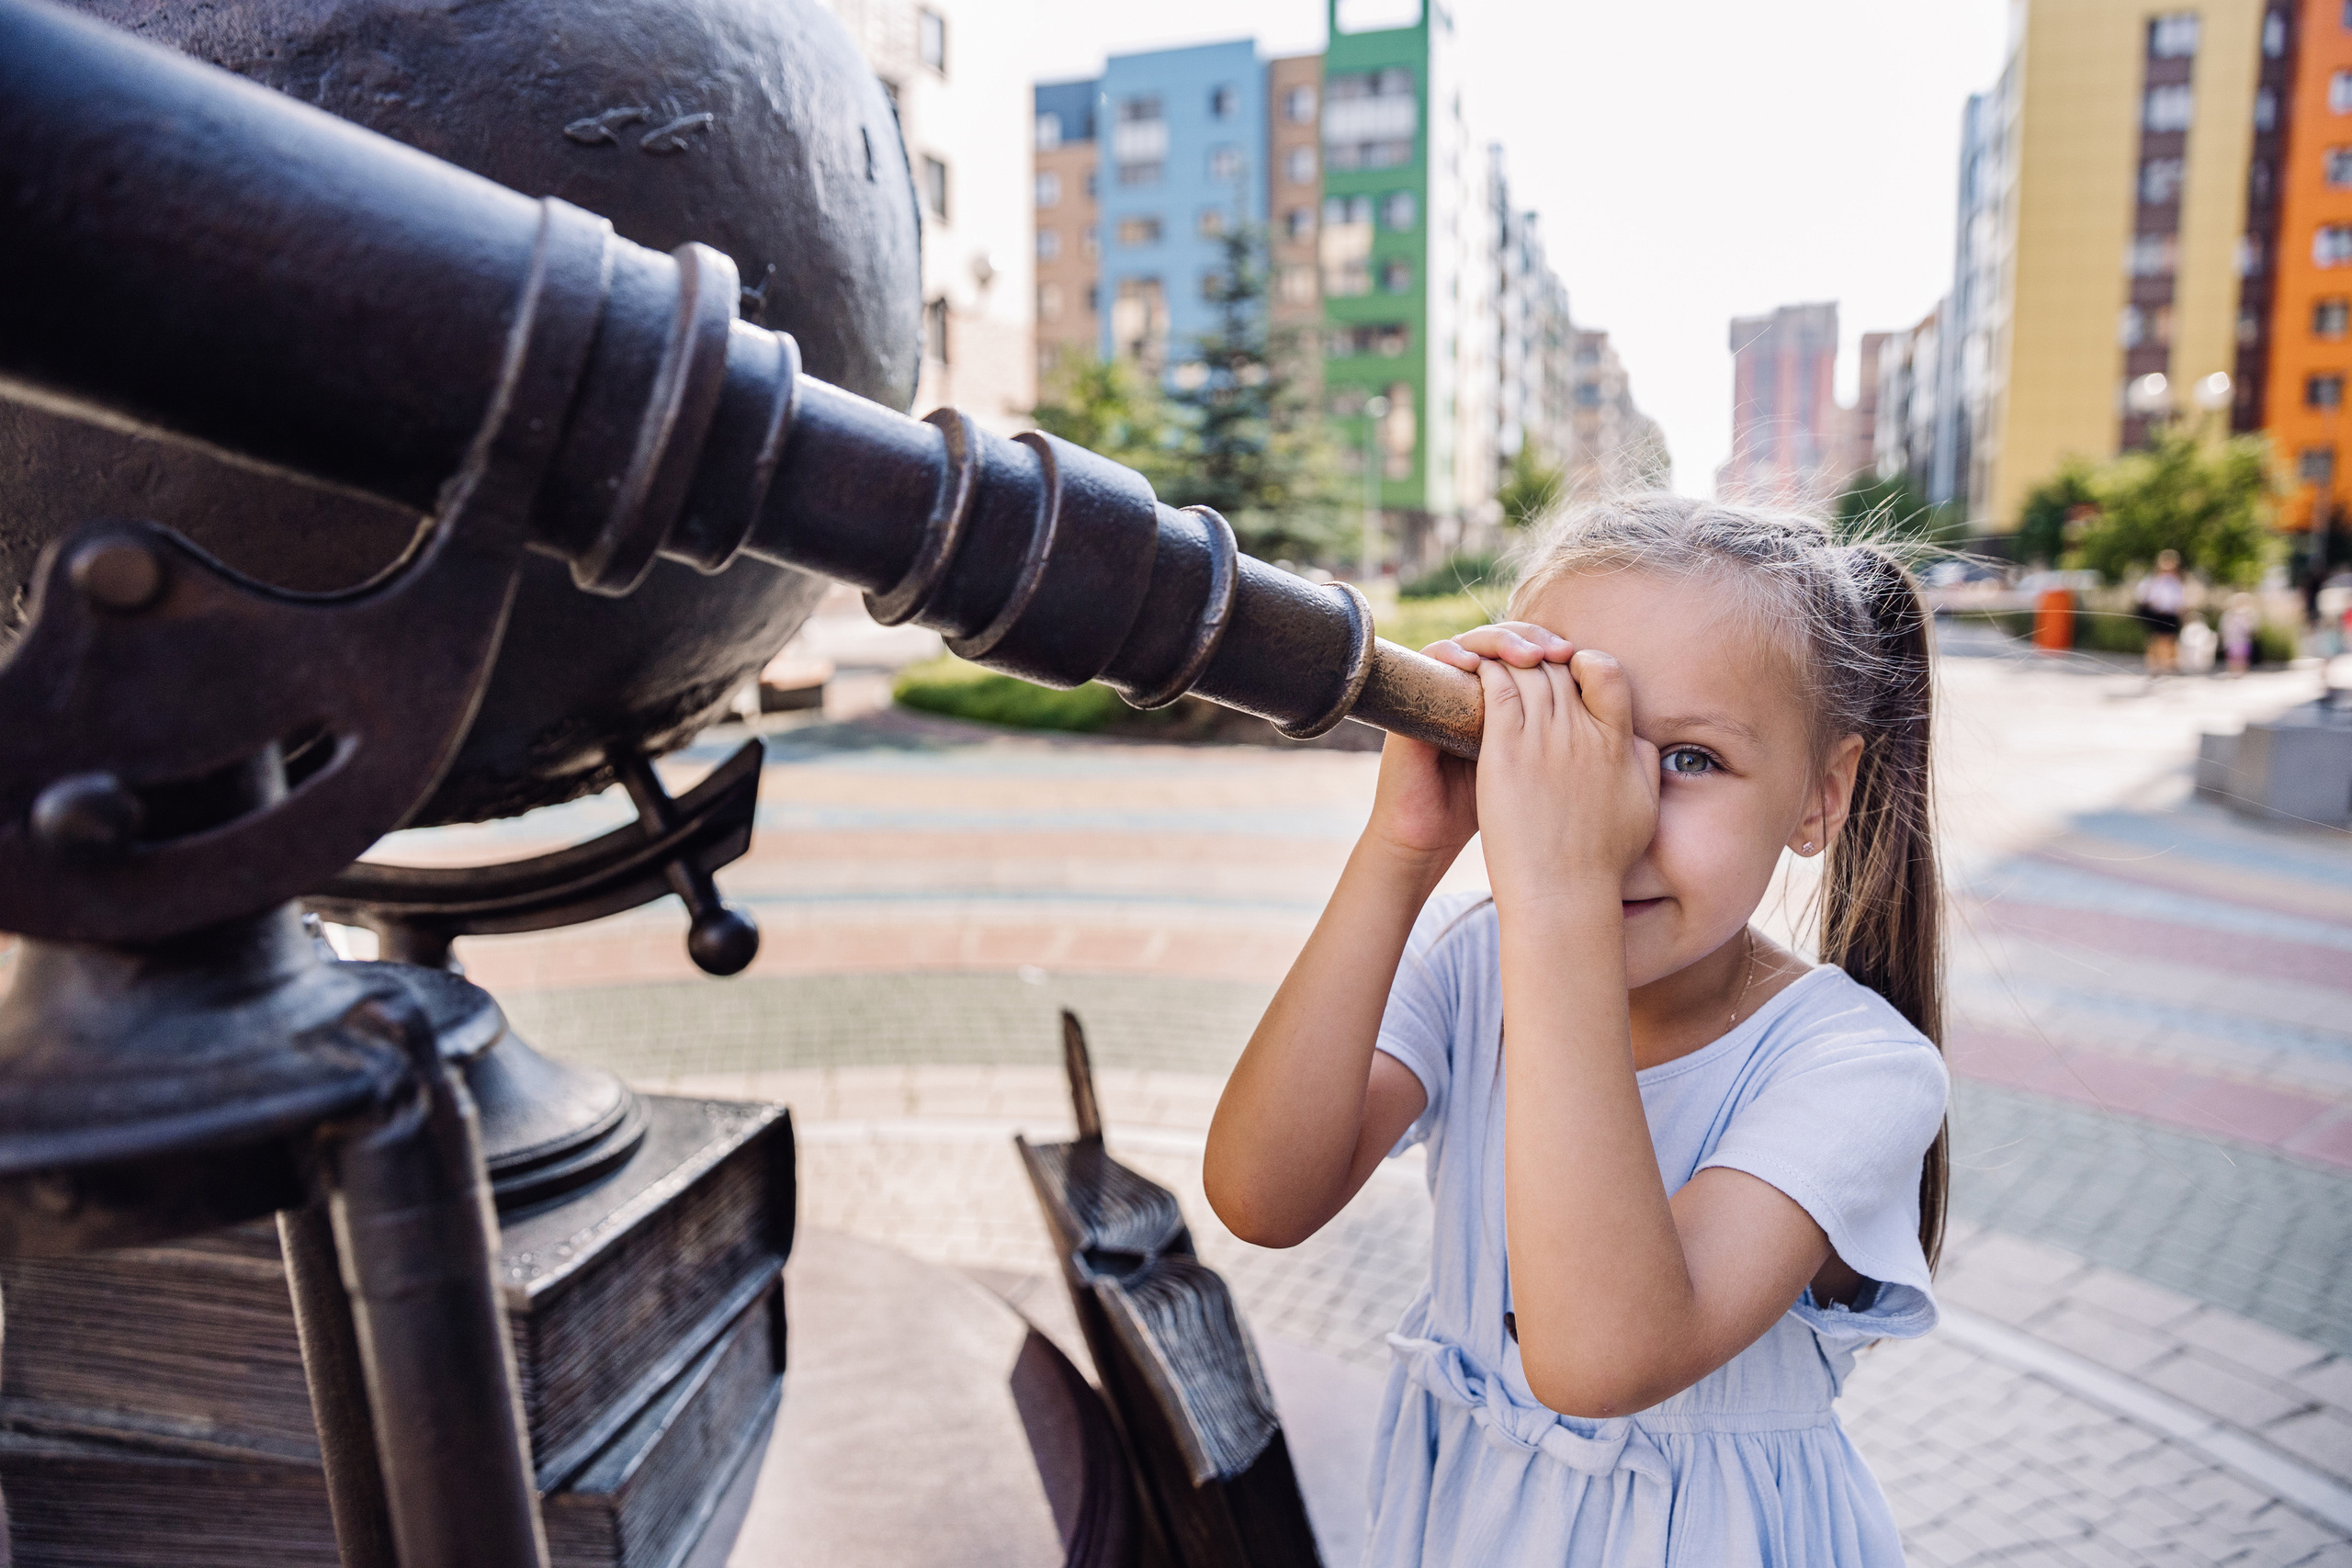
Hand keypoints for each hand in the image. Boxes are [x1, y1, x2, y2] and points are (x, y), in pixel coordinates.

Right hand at [1364, 623, 1573, 864]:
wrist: (1432, 832)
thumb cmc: (1493, 813)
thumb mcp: (1546, 779)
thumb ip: (1586, 755)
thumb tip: (1640, 740)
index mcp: (1517, 700)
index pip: (1541, 651)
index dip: (1560, 648)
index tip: (1579, 663)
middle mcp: (1482, 684)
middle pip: (1512, 635)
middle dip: (1536, 638)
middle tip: (1558, 651)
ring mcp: (1450, 685)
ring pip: (1477, 638)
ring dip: (1502, 639)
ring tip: (1525, 656)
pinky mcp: (1420, 693)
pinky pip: (1432, 655)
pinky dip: (1451, 651)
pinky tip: (1472, 663)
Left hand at [1474, 647, 1657, 911]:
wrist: (1562, 893)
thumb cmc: (1601, 860)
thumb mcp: (1643, 806)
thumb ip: (1644, 762)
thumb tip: (1639, 735)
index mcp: (1618, 741)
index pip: (1606, 670)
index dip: (1584, 661)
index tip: (1568, 672)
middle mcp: (1582, 732)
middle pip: (1557, 668)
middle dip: (1538, 659)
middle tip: (1519, 666)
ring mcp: (1542, 739)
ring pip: (1524, 672)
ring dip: (1507, 661)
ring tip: (1492, 663)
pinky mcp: (1504, 751)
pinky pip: (1494, 690)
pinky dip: (1484, 673)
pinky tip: (1472, 673)